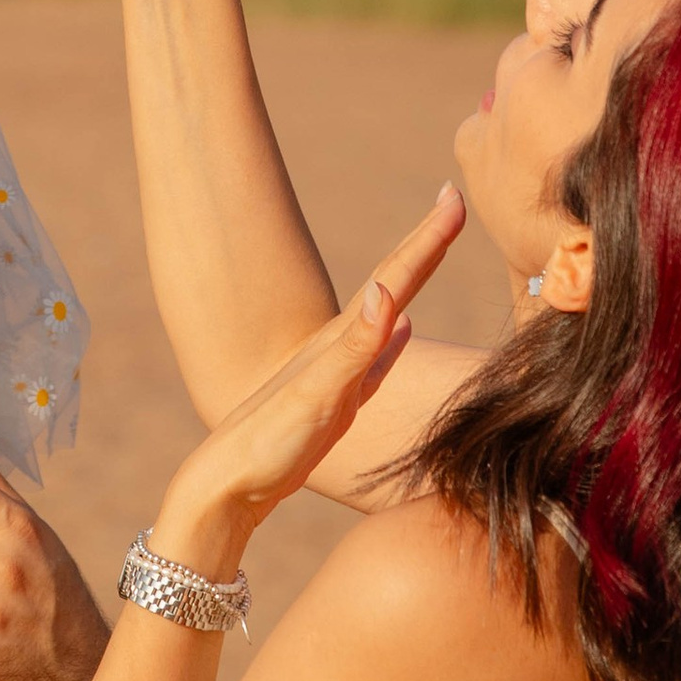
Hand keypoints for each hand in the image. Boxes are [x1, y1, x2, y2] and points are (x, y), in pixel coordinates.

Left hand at [151, 193, 466, 580]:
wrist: (225, 488)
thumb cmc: (267, 445)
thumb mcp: (316, 397)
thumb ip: (354, 349)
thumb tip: (387, 291)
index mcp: (341, 342)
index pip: (395, 278)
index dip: (428, 238)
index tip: (454, 193)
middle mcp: (339, 347)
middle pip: (393, 282)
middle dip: (425, 243)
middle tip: (452, 200)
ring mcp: (338, 371)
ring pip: (387, 311)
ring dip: (411, 278)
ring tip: (431, 251)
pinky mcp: (335, 400)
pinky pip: (377, 356)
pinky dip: (394, 337)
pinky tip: (402, 330)